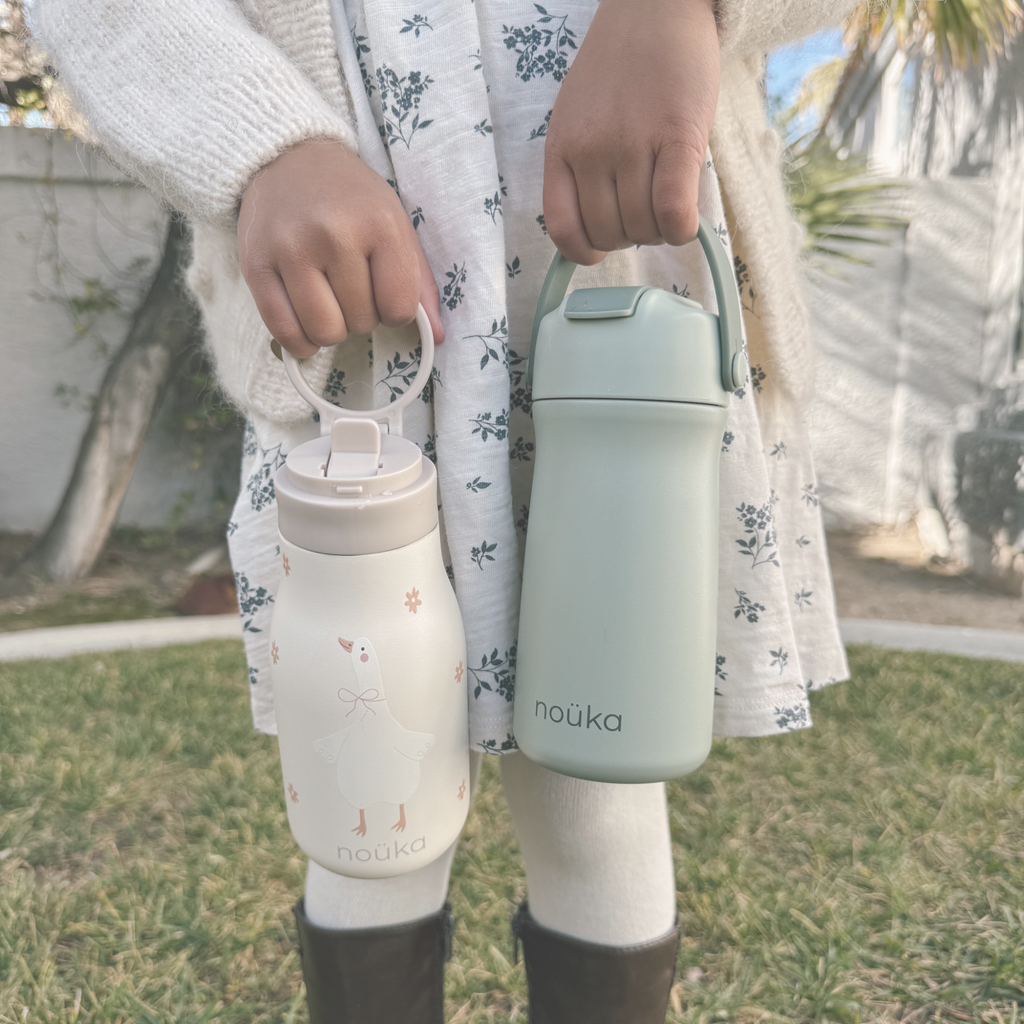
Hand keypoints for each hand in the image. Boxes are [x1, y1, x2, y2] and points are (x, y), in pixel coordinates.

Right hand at [238, 140, 443, 357]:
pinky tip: (307, 324)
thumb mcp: (395, 225)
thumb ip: (418, 282)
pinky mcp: (256, 265)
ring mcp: (291, 250)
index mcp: (379, 225)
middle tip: (351, 287)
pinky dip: (301, 342)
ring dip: (332, 330)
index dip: (395, 311)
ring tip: (330, 303)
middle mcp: (334, 236)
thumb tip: (437, 335)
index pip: (399, 308)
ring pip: (324, 332)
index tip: (383, 292)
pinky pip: (284, 332)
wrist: (289, 157)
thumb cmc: (351, 199)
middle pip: (362, 322)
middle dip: (362, 315)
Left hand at [543, 0, 719, 264]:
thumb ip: (579, 169)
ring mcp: (633, 144)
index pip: (563, 229)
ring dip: (659, 232)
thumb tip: (595, 229)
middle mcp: (591, 150)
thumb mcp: (578, 118)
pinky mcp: (678, 137)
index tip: (601, 245)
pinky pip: (674, 210)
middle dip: (630, 238)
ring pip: (643, 228)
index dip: (585, 251)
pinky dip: (681, 228)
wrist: (657, 6)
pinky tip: (685, 220)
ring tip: (667, 205)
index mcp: (561, 149)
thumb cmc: (619, 67)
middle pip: (609, 234)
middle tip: (645, 214)